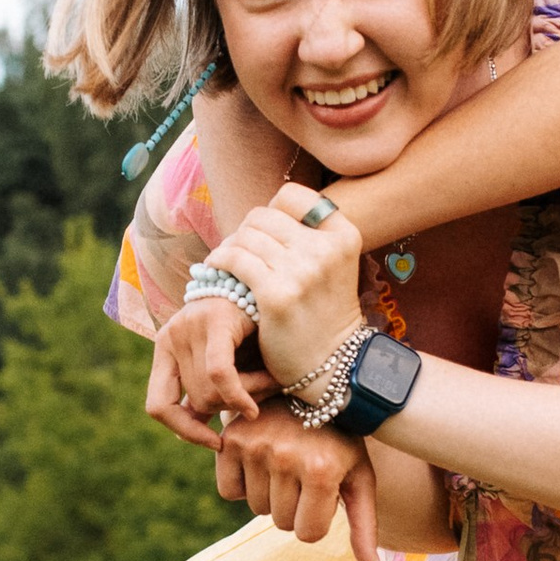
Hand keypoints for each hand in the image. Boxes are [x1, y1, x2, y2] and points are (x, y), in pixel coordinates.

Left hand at [147, 298, 259, 443]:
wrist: (273, 284)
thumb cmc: (253, 330)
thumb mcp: (226, 366)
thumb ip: (207, 395)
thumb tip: (183, 436)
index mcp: (166, 347)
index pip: (157, 404)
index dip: (184, 431)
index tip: (214, 443)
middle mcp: (172, 334)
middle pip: (196, 400)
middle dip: (230, 407)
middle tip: (258, 397)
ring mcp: (190, 325)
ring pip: (210, 391)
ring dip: (245, 398)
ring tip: (269, 382)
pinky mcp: (216, 319)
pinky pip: (219, 374)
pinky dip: (238, 397)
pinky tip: (254, 407)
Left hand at [206, 185, 364, 389]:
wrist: (334, 365)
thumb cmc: (325, 312)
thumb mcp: (333, 265)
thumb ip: (308, 236)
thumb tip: (261, 213)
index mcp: (344, 235)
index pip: (293, 196)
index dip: (272, 210)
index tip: (266, 232)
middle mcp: (325, 248)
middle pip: (264, 215)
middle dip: (246, 231)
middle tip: (240, 250)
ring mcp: (301, 271)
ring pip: (245, 236)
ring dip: (230, 246)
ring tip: (226, 262)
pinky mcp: (275, 295)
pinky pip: (234, 259)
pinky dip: (219, 260)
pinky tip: (216, 270)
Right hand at [212, 402, 381, 560]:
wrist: (310, 390)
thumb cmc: (341, 441)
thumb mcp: (359, 479)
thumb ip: (364, 526)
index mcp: (322, 471)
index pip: (307, 534)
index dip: (316, 519)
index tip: (324, 491)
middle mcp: (287, 457)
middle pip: (280, 523)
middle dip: (294, 506)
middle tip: (304, 471)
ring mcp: (256, 446)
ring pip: (256, 508)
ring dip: (270, 493)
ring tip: (285, 460)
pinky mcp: (232, 439)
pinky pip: (229, 491)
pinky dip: (243, 483)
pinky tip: (261, 460)